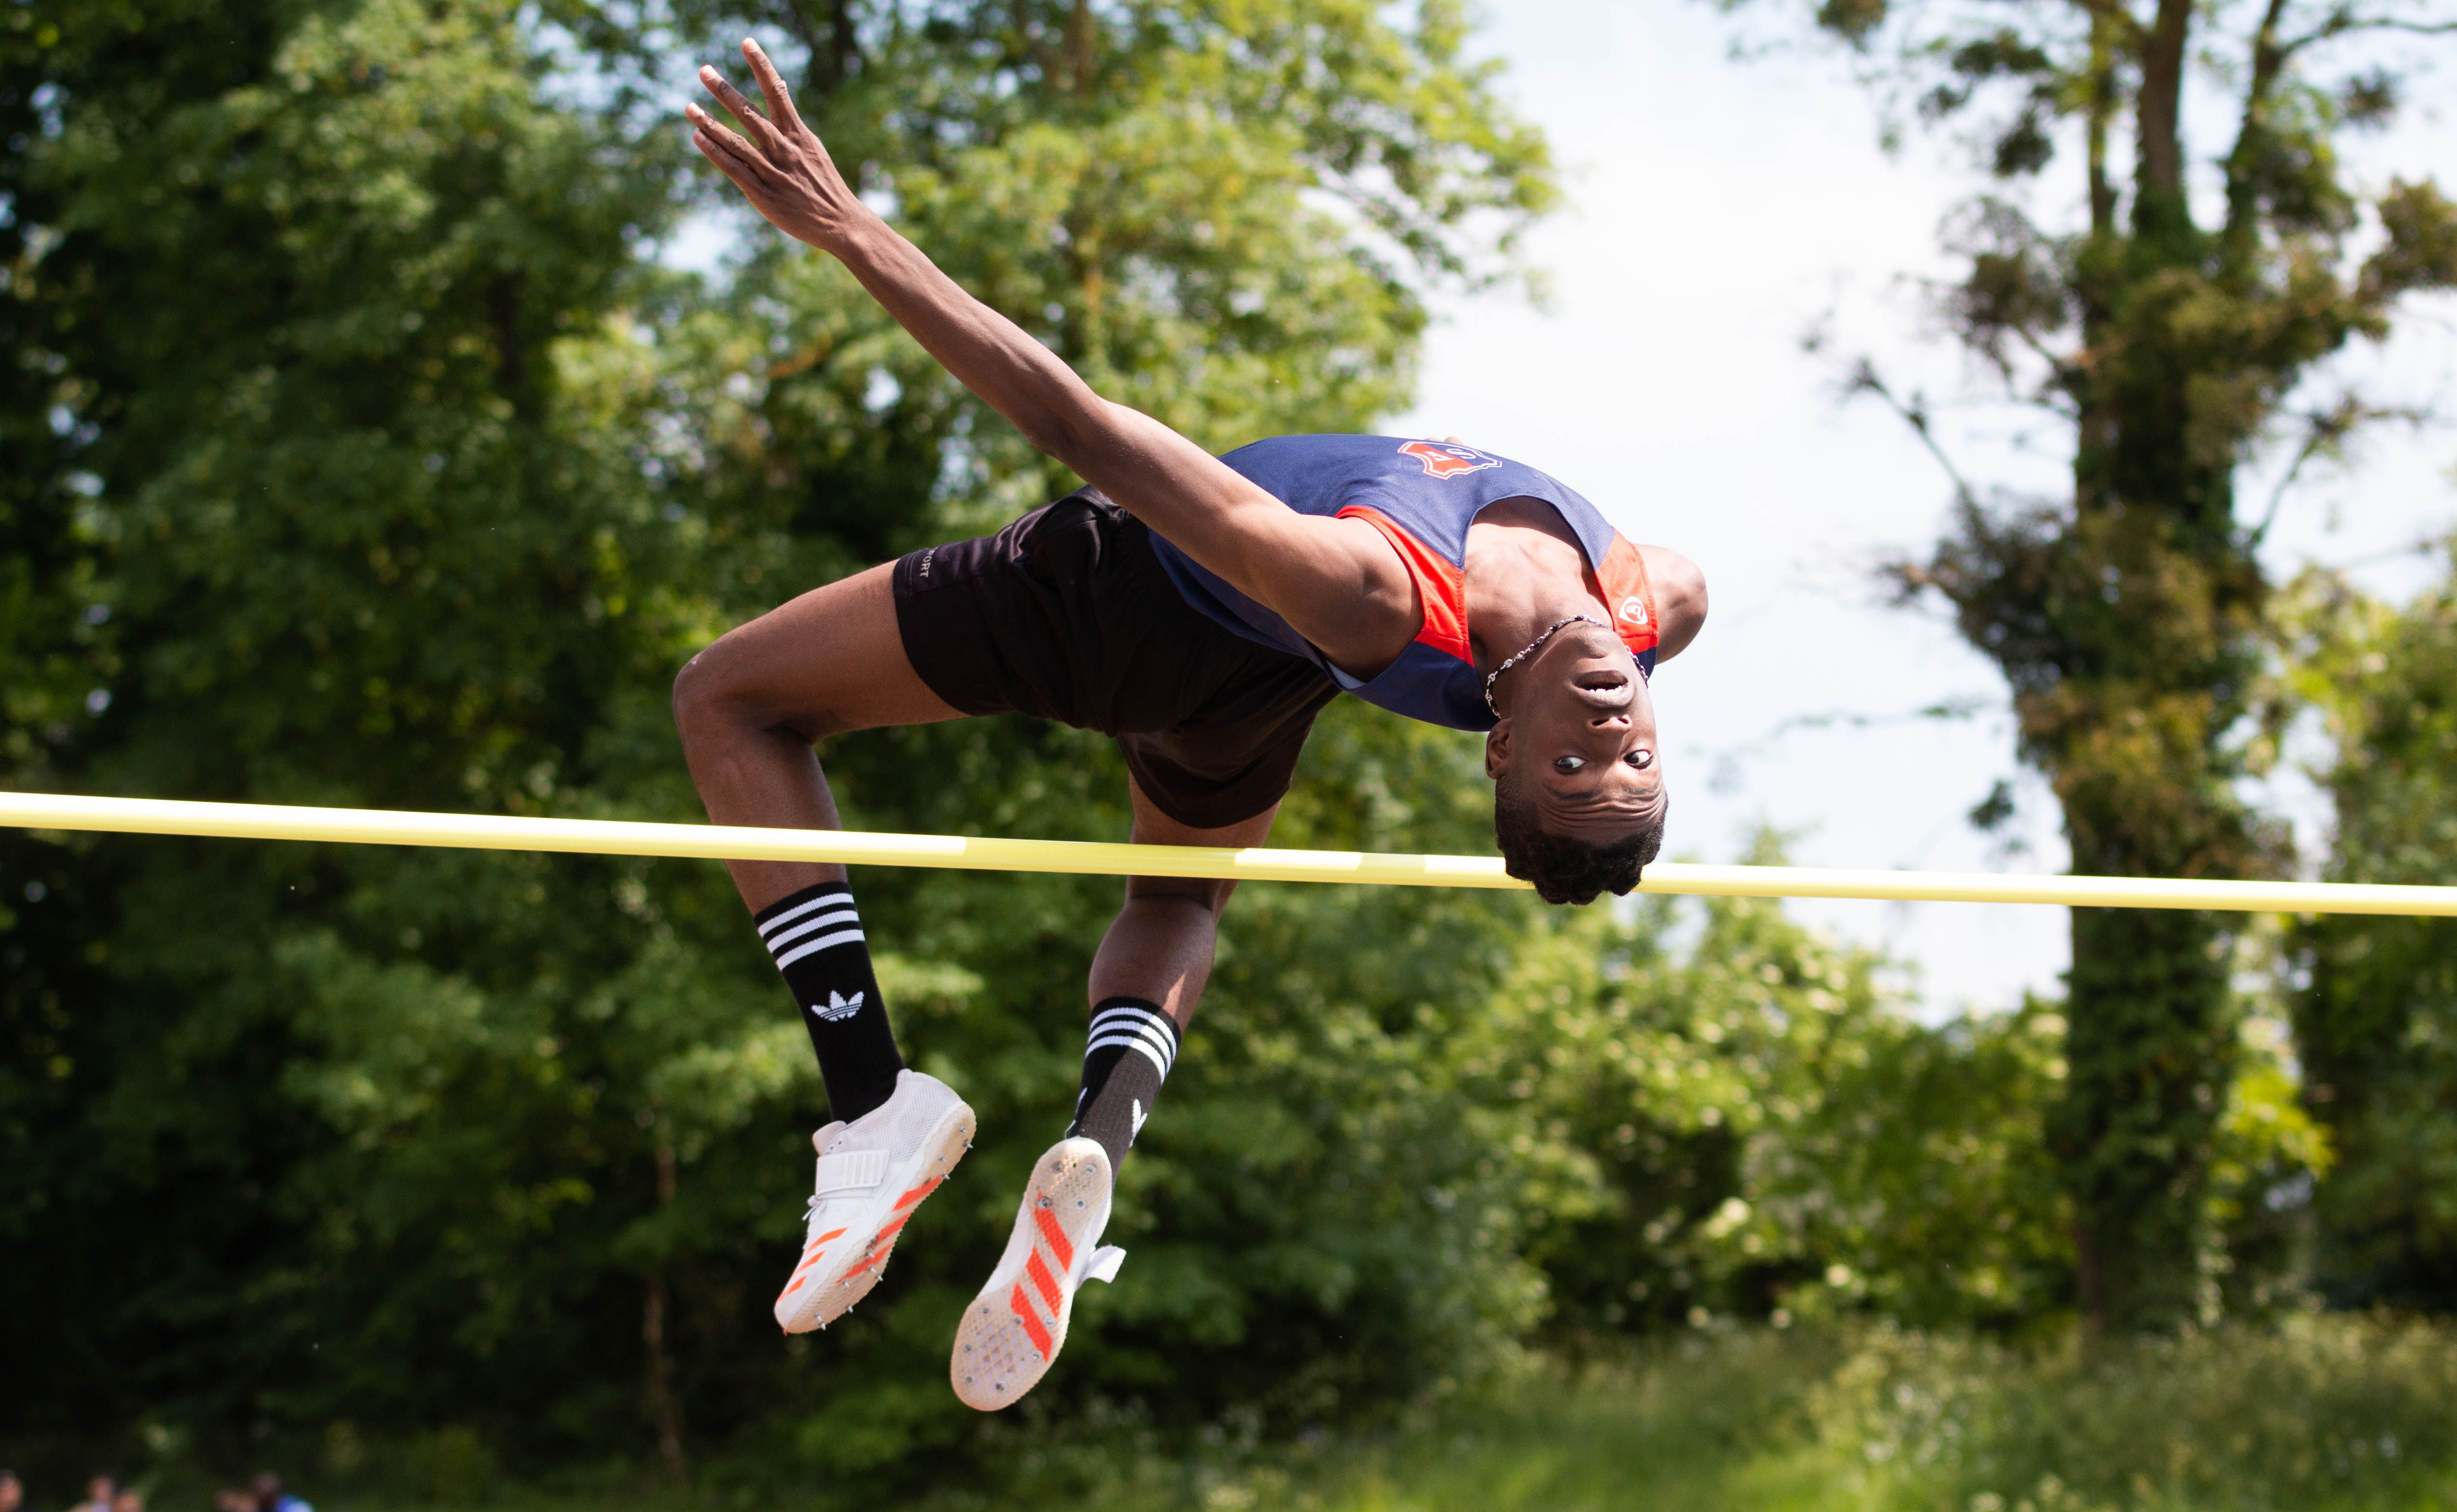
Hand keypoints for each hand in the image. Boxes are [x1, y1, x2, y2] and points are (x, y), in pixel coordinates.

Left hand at [686, 39, 865, 251]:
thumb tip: (779, 102)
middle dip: (724, 90)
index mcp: (798, 134)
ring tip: (689, 106)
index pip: (777, 90)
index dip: (761, 65)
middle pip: (748, 112)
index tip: (746, 43)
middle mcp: (783, 148)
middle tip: (703, 70)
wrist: (840, 222)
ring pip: (735, 141)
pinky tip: (698, 137)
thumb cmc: (824, 186)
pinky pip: (733, 168)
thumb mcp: (813, 150)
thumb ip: (791, 129)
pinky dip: (715, 152)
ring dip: (709, 122)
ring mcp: (771, 170)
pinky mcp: (762, 193)